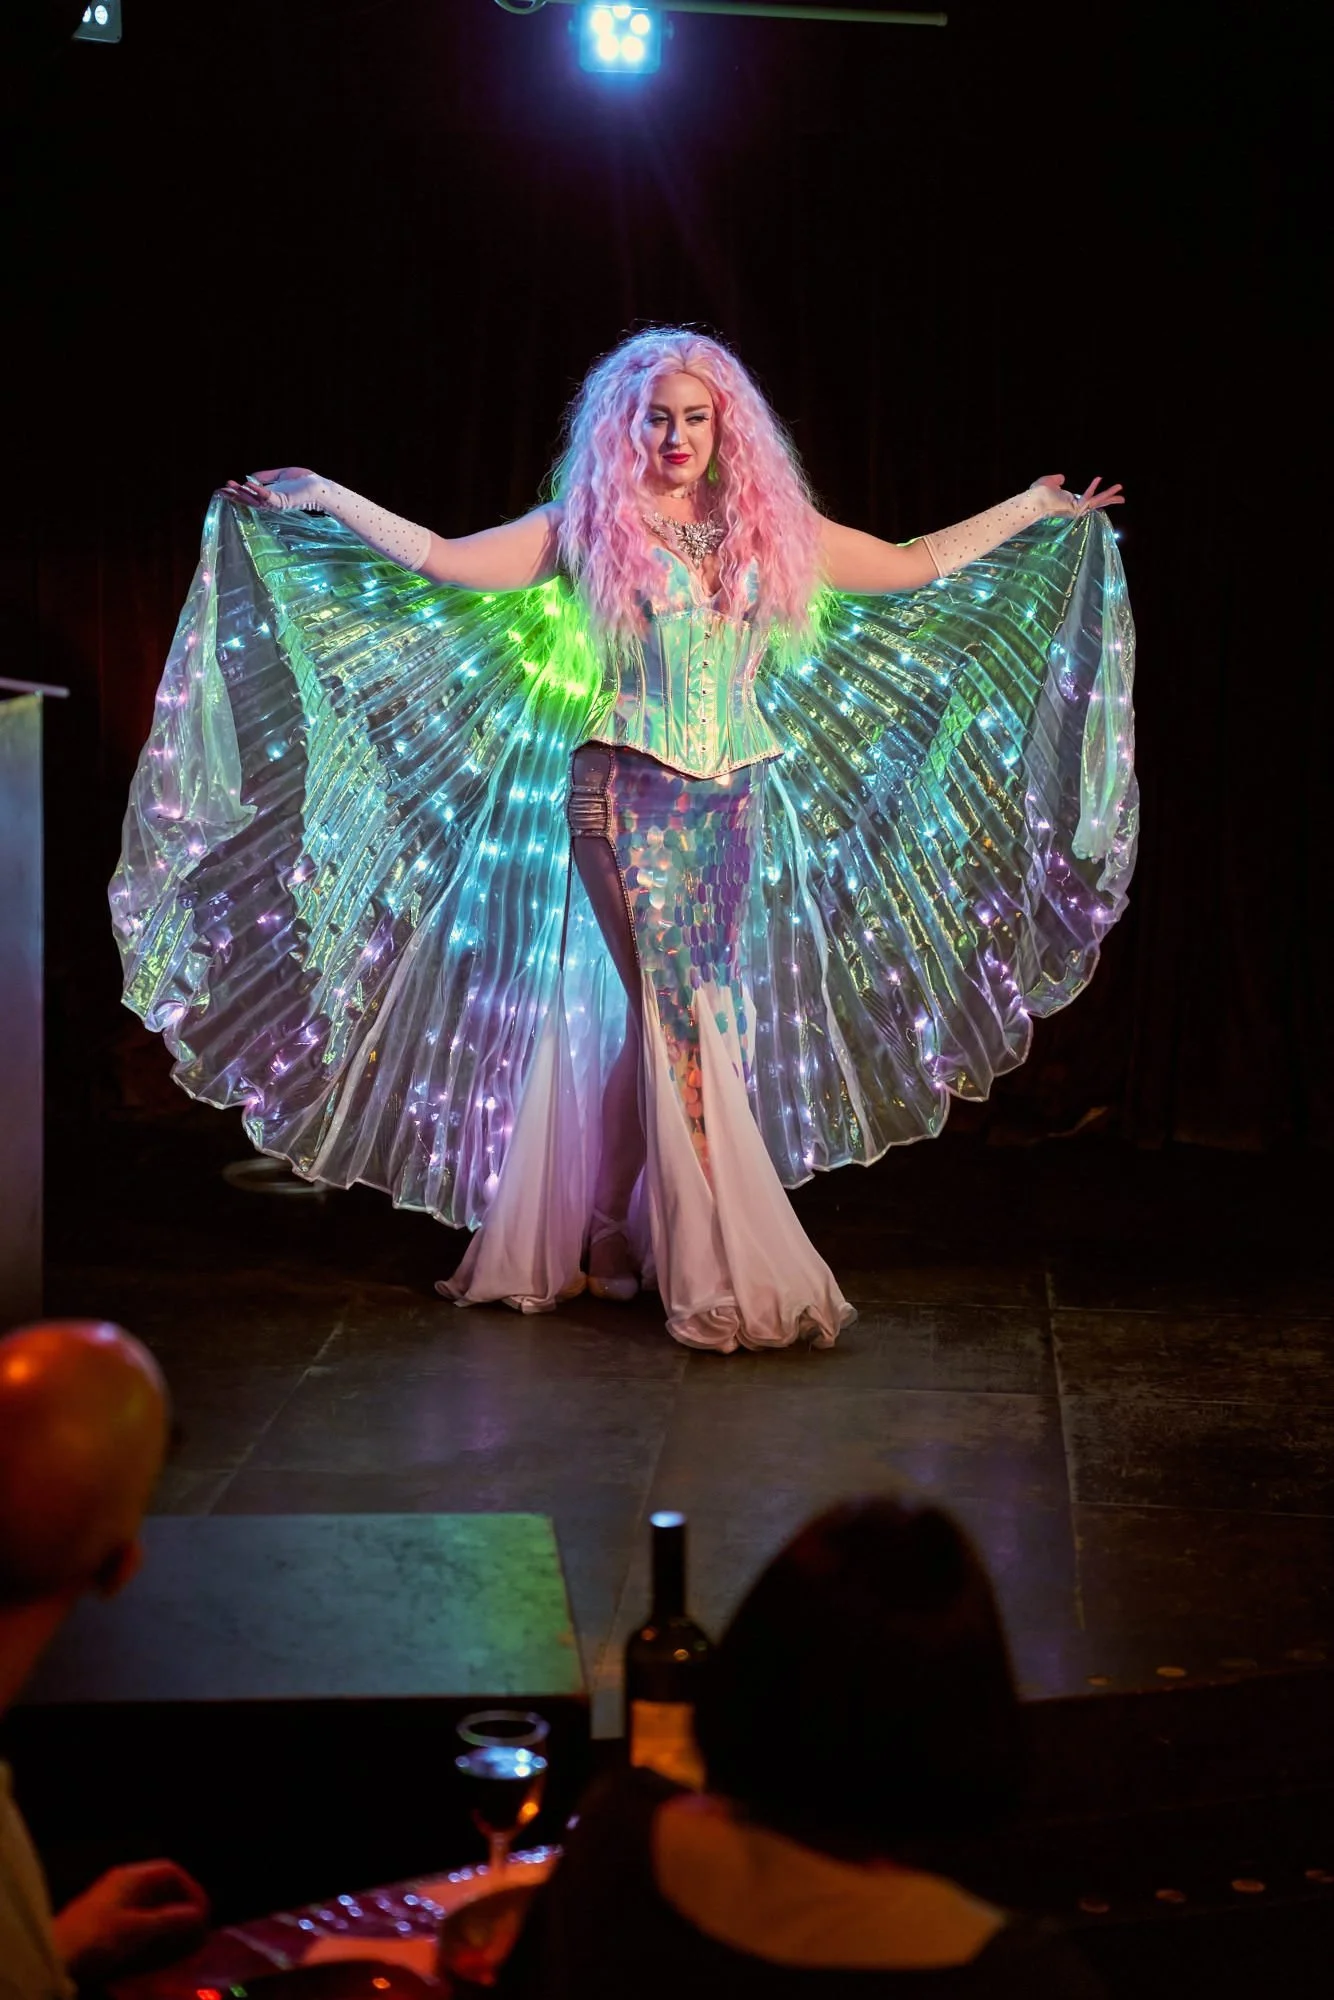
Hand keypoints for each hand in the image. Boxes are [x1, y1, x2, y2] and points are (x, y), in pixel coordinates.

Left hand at [52, 1860, 209, 1980]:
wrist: (54, 1956)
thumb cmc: (97, 1936)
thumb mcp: (138, 1928)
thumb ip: (170, 1919)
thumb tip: (199, 1914)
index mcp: (131, 1876)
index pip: (171, 1871)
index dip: (191, 1889)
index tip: (202, 1913)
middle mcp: (122, 1883)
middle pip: (160, 1886)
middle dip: (181, 1906)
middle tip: (194, 1928)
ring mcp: (111, 1901)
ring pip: (149, 1904)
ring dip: (167, 1920)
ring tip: (178, 1941)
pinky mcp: (103, 1921)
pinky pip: (136, 1918)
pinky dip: (151, 1929)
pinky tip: (153, 1947)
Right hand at [221, 467, 324, 510]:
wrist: (319, 487)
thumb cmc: (304, 481)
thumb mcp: (281, 475)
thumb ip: (267, 476)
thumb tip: (250, 476)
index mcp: (270, 496)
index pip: (250, 495)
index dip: (237, 492)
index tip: (224, 487)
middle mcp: (271, 502)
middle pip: (248, 500)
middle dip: (234, 495)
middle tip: (220, 490)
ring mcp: (276, 503)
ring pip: (254, 500)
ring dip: (241, 493)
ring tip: (228, 487)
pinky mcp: (282, 501)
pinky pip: (266, 496)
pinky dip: (256, 490)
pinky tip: (247, 484)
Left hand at [1031, 473, 1123, 517]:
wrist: (1033, 500)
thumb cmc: (1038, 493)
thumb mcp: (1049, 482)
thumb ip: (1056, 480)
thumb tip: (1062, 478)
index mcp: (1069, 503)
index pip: (1086, 500)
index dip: (1095, 493)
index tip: (1102, 490)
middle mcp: (1075, 508)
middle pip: (1096, 504)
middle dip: (1109, 500)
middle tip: (1122, 498)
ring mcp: (1076, 508)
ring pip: (1096, 501)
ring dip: (1109, 495)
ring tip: (1120, 488)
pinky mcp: (1075, 506)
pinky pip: (1087, 496)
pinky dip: (1092, 487)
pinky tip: (1099, 478)